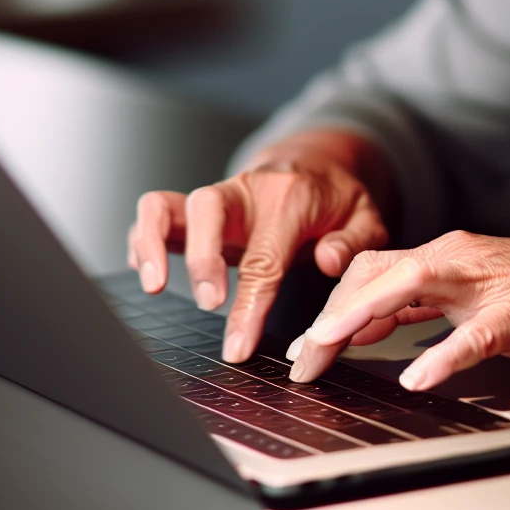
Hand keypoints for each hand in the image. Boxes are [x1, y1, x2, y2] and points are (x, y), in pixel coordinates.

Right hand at [127, 130, 392, 363]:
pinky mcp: (194, 210)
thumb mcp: (366, 216)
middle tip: (208, 304)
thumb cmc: (336, 199)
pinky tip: (147, 273)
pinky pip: (156, 215)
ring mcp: (216, 199)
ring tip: (152, 283)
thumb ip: (354, 241)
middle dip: (201, 260)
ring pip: (165, 204)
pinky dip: (142, 242)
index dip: (249, 304)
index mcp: (289, 195)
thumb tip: (327, 260)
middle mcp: (244, 190)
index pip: (264, 255)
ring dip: (152, 243)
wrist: (315, 166)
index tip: (238, 344)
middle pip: (207, 212)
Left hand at [286, 229, 509, 391]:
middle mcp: (457, 261)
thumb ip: (425, 302)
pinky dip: (440, 356)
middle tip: (302, 359)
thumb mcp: (475, 291)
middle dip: (329, 316)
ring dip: (357, 319)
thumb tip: (372, 322)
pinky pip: (473, 335)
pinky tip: (417, 377)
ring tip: (325, 350)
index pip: (370, 271)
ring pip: (407, 288)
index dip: (330, 304)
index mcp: (446, 257)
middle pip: (373, 276)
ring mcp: (486, 287)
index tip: (304, 342)